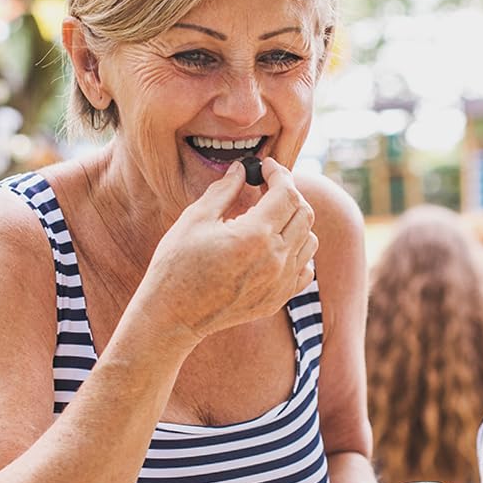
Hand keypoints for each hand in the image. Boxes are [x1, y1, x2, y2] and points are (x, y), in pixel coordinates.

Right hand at [137, 160, 316, 343]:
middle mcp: (275, 259)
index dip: (280, 173)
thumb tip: (241, 169)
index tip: (266, 167)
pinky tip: (275, 246)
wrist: (173, 316)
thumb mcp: (195, 219)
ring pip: (309, 240)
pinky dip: (297, 252)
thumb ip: (224, 190)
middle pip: (304, 214)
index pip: (287, 193)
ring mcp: (280, 282)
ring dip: (296, 221)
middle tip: (268, 187)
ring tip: (271, 216)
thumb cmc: (176, 264)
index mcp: (255, 235)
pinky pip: (305, 269)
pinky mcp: (278, 299)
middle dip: (289, 194)